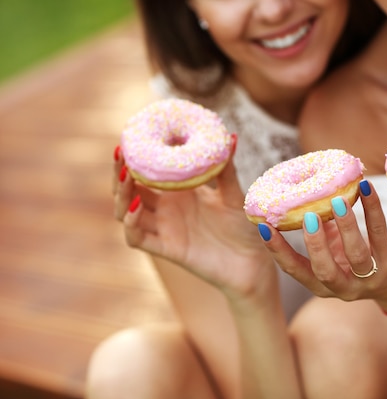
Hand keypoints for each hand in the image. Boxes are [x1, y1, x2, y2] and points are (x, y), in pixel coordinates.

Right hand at [111, 139, 275, 295]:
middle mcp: (167, 209)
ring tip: (126, 176)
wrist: (253, 261)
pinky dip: (131, 223)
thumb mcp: (234, 194)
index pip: (147, 171)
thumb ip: (227, 169)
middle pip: (129, 189)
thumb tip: (230, 137)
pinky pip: (138, 238)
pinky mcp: (167, 249)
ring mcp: (164, 228)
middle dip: (120, 172)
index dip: (135, 157)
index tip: (131, 137)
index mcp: (179, 191)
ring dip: (121, 194)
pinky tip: (135, 207)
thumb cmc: (244, 227)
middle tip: (121, 153)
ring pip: (126, 212)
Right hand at [260, 179, 386, 314]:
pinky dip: (372, 209)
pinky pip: (380, 233)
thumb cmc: (360, 261)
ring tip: (337, 201)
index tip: (263, 227)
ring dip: (346, 226)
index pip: (295, 270)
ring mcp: (370, 278)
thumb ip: (321, 231)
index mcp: (323, 284)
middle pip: (324, 270)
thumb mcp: (336, 251)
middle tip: (307, 216)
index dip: (278, 250)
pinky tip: (366, 188)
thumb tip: (299, 196)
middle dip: (314, 244)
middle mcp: (344, 287)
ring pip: (355, 254)